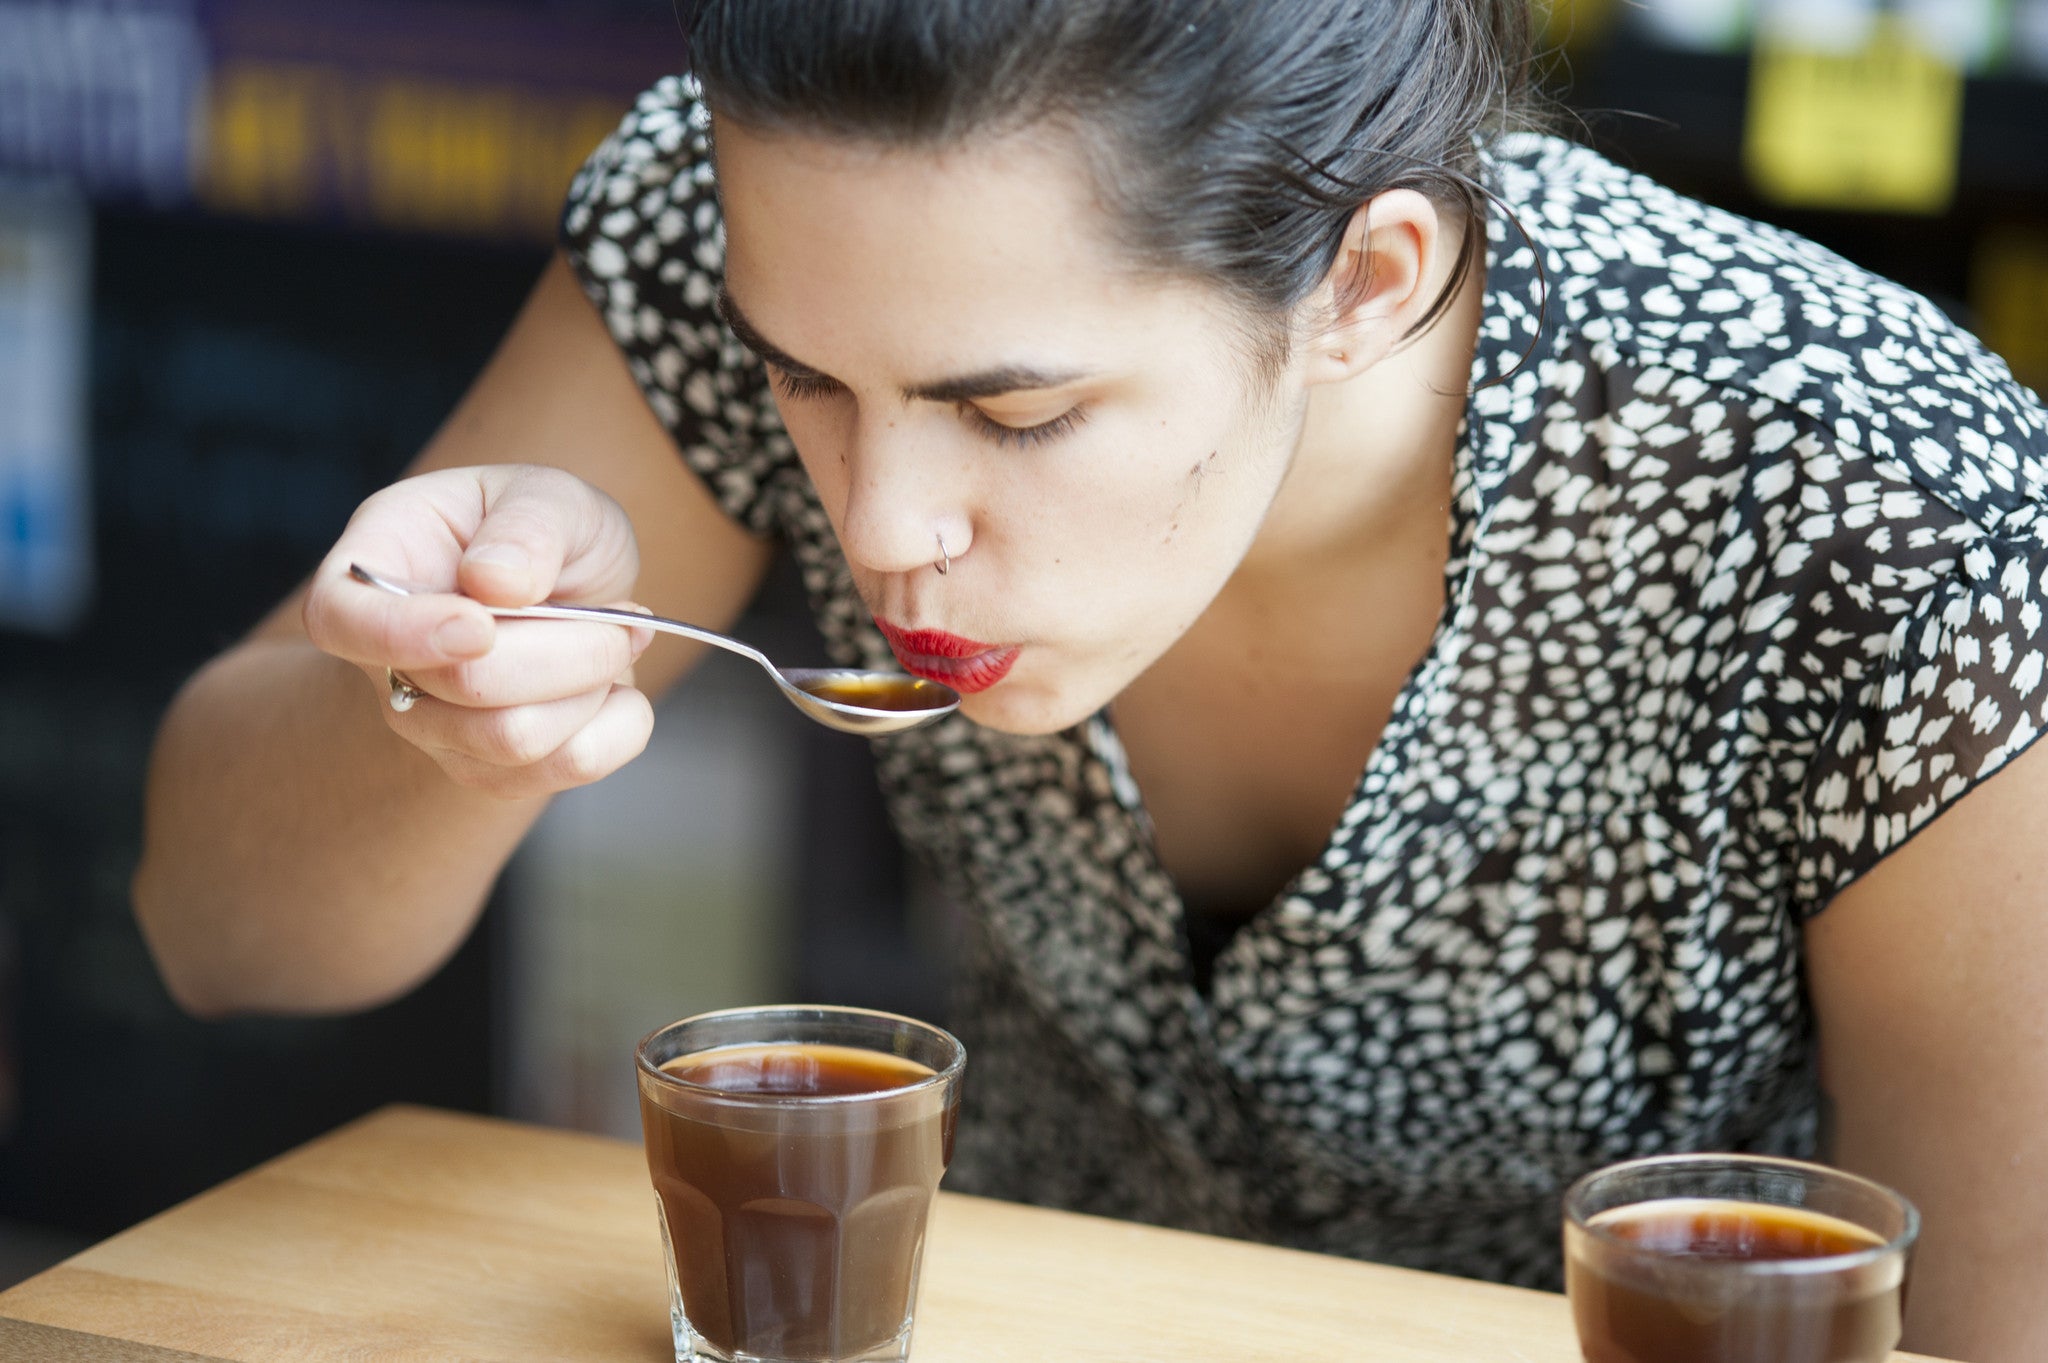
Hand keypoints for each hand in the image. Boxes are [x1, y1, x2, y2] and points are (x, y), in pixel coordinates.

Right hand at [303, 465, 657, 797]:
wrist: (577, 590)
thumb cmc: (543, 532)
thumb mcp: (548, 494)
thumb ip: (527, 525)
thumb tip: (496, 581)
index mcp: (378, 564)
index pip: (339, 620)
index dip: (402, 634)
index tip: (480, 626)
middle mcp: (388, 658)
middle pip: (464, 687)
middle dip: (570, 649)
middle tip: (624, 616)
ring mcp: (431, 725)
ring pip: (513, 740)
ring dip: (594, 685)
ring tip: (617, 641)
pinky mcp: (487, 770)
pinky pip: (561, 770)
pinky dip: (618, 727)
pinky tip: (617, 688)